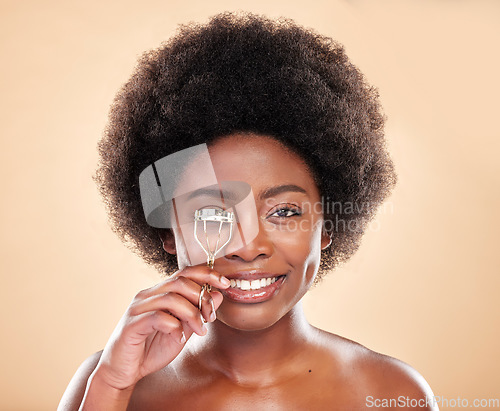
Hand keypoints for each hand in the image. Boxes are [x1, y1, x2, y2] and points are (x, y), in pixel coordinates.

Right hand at [91, 266, 229, 390]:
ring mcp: (138, 308)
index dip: (207, 274)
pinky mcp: (132, 324)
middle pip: (180, 281)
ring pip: (171, 297)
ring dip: (192, 314)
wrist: (124, 371)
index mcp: (160, 292)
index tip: (226, 283)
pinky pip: (156, 316)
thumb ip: (198, 312)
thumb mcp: (183, 330)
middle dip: (202, 297)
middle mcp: (148, 295)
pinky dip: (173, 326)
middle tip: (211, 316)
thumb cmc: (151, 348)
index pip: (185, 272)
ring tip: (200, 331)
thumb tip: (219, 294)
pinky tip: (179, 338)